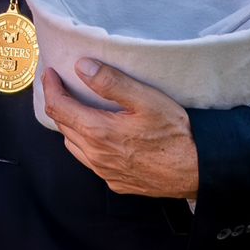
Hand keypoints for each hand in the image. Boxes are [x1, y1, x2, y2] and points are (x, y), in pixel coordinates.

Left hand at [42, 58, 200, 198]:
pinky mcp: (116, 182)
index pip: (58, 107)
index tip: (51, 74)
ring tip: (77, 109)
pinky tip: (99, 136)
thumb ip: (110, 82)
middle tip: (61, 87)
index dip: (50, 88)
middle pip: (62, 125)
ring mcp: (105, 172)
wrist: (199, 170)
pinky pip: (90, 162)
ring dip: (70, 125)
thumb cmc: (175, 134)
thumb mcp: (145, 99)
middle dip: (58, 103)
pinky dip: (86, 145)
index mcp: (98, 132)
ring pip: (73, 146)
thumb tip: (81, 67)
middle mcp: (96, 155)